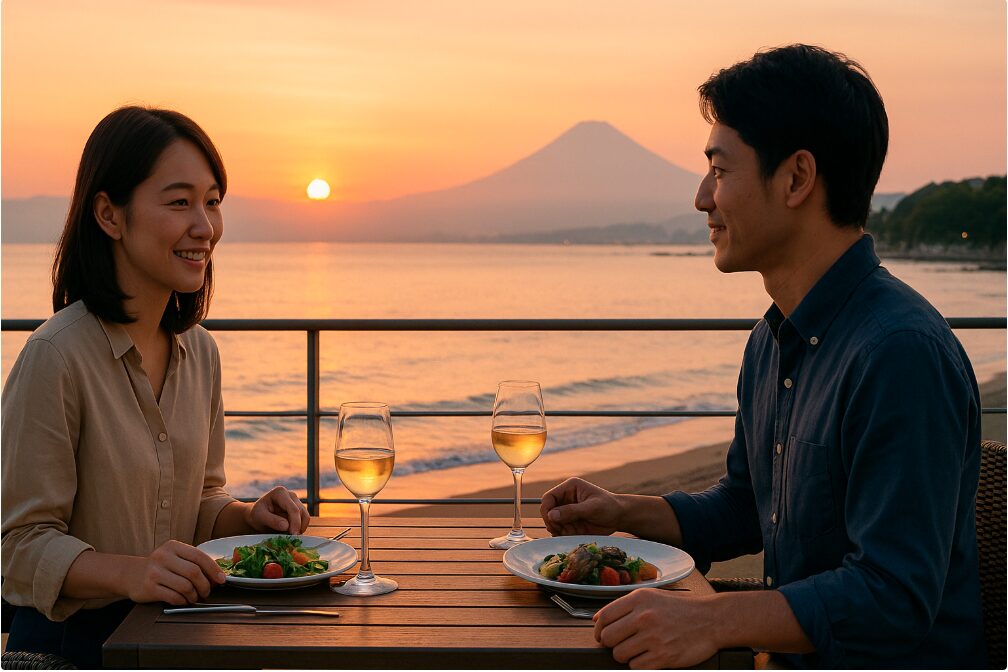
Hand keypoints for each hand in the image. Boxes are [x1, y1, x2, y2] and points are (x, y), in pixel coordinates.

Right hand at [126, 540, 225, 604]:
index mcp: (173, 546)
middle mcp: (163, 556)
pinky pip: (174, 597)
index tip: (221, 580)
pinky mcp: (149, 587)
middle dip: (205, 585)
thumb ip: (194, 562)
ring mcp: (154, 572)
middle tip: (207, 592)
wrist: (131, 574)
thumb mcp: (175, 557)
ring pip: (185, 586)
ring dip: (194, 595)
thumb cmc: (161, 567)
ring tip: (194, 597)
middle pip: (194, 572)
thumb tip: (218, 576)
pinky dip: (183, 601)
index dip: (213, 569)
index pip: (199, 556)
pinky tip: (183, 600)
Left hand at [247, 485, 309, 533]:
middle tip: (292, 539)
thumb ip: (272, 520)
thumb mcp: (259, 517)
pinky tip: (290, 533)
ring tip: (289, 536)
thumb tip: (286, 526)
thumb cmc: (257, 515)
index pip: (293, 508)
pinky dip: (300, 528)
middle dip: (298, 526)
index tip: (293, 534)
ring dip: (300, 527)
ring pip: (305, 516)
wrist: (258, 516)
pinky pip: (304, 519)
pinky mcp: (299, 509)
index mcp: (280, 492)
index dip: (295, 522)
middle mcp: (291, 495)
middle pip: (301, 512)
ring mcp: (296, 501)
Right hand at [539, 477, 622, 535]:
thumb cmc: (609, 507)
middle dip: (551, 522)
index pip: (548, 497)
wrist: (620, 517)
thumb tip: (551, 515)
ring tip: (568, 533)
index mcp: (569, 488)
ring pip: (552, 522)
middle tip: (559, 531)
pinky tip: (571, 535)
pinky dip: (562, 534)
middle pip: (547, 511)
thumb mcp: (591, 508)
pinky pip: (559, 530)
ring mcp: (567, 511)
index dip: (547, 509)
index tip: (552, 521)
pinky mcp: (570, 523)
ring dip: (557, 529)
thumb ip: (572, 511)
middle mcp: (565, 499)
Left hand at [594, 588, 717, 668]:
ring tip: (638, 649)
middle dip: (611, 644)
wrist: (711, 620)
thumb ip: (625, 605)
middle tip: (621, 643)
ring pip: (619, 654)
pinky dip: (640, 664)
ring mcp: (653, 637)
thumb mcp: (652, 597)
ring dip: (625, 655)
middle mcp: (644, 617)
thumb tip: (597, 619)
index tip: (601, 635)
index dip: (599, 629)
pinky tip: (650, 656)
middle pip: (607, 638)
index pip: (604, 616)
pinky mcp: (663, 656)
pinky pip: (636, 666)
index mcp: (639, 599)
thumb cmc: (681, 609)